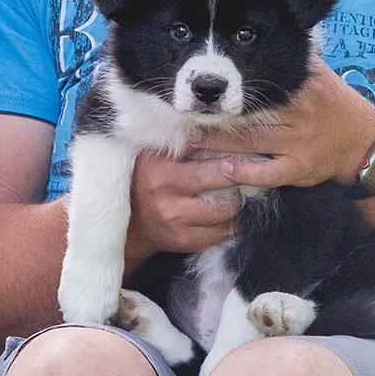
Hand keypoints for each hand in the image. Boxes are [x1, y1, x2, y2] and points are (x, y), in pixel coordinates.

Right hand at [123, 149, 243, 262]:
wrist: (131, 221)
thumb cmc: (148, 178)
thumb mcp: (157, 155)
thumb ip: (185, 143)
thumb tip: (222, 132)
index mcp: (160, 174)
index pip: (205, 169)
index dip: (230, 165)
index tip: (243, 160)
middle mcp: (166, 201)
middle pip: (221, 192)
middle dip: (238, 182)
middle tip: (243, 174)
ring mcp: (176, 225)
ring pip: (226, 214)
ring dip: (233, 204)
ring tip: (228, 194)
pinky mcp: (185, 242)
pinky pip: (221, 234)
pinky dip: (228, 223)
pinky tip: (221, 213)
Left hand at [200, 57, 374, 190]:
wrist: (366, 144)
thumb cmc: (335, 105)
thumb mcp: (319, 75)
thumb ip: (293, 58)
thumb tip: (273, 27)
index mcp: (300, 87)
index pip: (261, 83)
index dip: (231, 84)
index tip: (206, 83)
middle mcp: (298, 113)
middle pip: (249, 113)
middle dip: (216, 115)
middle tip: (189, 113)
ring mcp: (298, 143)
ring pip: (251, 143)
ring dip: (219, 144)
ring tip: (191, 140)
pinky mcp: (299, 169)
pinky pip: (268, 173)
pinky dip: (245, 173)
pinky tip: (225, 170)